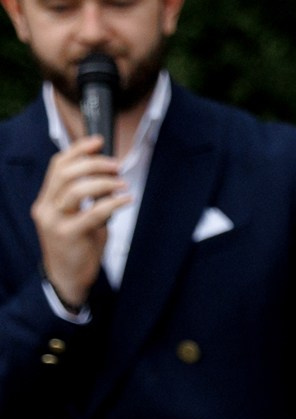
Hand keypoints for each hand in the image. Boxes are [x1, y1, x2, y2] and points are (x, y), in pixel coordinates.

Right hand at [32, 135, 128, 310]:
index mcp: (47, 199)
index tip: (98, 142)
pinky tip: (126, 200)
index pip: (58, 166)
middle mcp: (46, 207)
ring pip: (76, 189)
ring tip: (121, 185)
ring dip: (104, 182)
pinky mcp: (68, 235)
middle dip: (94, 164)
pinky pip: (93, 212)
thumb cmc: (77, 244)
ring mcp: (54, 221)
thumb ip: (87, 197)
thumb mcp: (78, 216)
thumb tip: (109, 175)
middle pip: (66, 172)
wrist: (67, 276)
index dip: (78, 150)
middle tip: (116, 166)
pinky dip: (113, 203)